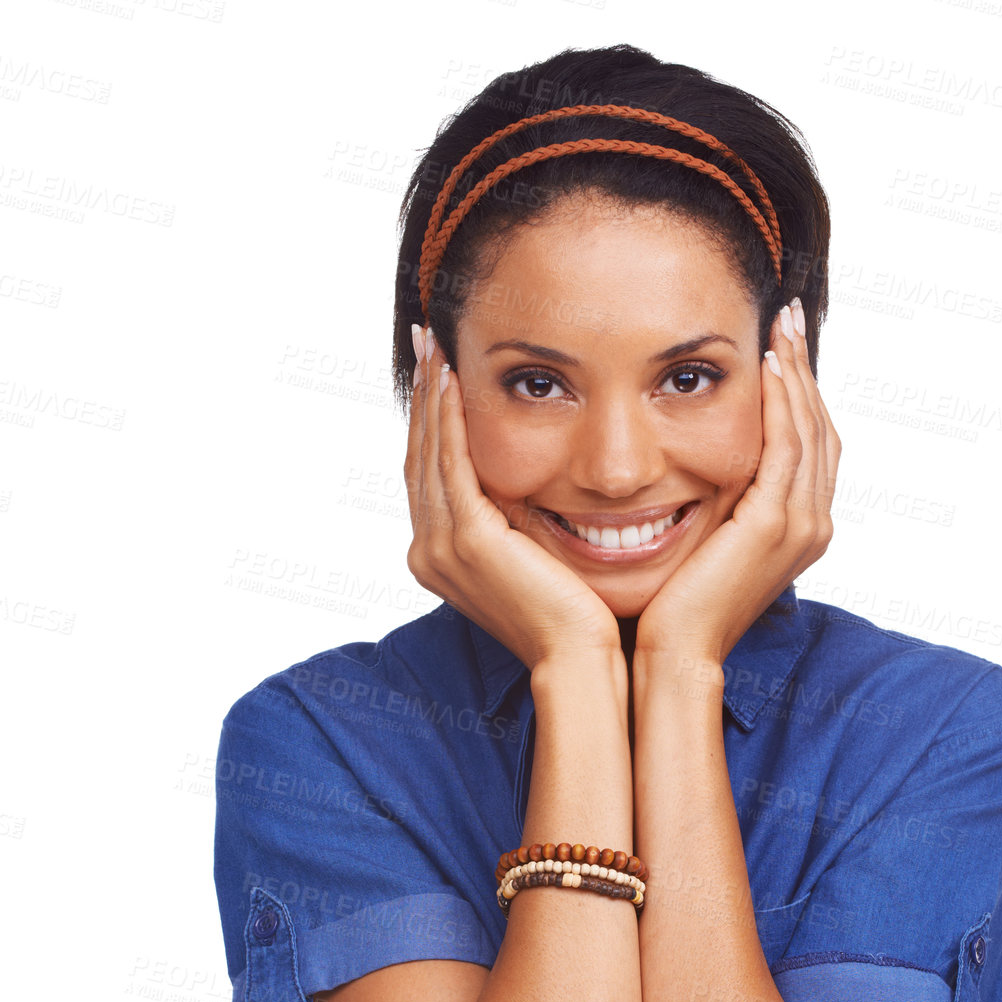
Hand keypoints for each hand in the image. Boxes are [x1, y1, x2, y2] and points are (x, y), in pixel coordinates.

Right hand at [404, 326, 621, 671]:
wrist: (581, 660)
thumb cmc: (576, 618)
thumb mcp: (537, 559)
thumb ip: (520, 524)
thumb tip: (533, 488)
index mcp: (443, 557)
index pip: (432, 473)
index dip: (433, 420)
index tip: (440, 371)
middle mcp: (429, 552)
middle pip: (420, 455)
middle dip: (424, 395)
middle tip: (427, 340)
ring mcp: (442, 547)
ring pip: (430, 452)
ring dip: (433, 395)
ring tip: (437, 346)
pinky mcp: (467, 540)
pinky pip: (452, 463)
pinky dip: (450, 419)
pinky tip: (455, 380)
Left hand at [634, 298, 839, 665]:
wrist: (675, 653)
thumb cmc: (677, 606)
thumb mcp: (708, 541)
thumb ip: (720, 503)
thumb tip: (697, 464)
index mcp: (802, 529)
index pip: (812, 445)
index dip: (801, 392)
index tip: (782, 344)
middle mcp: (813, 524)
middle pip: (821, 428)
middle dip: (805, 368)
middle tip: (788, 316)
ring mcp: (800, 525)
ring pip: (810, 429)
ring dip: (796, 372)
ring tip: (780, 325)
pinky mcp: (774, 524)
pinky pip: (788, 446)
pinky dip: (783, 402)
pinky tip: (768, 366)